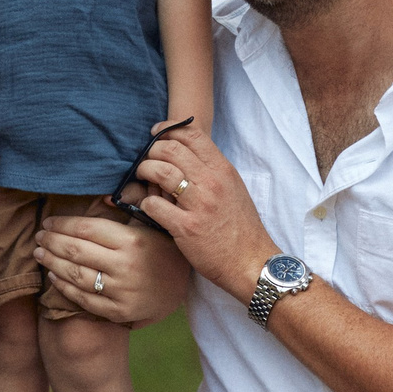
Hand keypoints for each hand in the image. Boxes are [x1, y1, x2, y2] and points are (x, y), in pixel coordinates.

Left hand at [37, 210, 193, 323]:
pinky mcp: (118, 311)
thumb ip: (132, 206)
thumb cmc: (164, 249)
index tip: (48, 222)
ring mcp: (121, 291)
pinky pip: (84, 299)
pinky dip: (64, 287)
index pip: (87, 229)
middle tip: (39, 236)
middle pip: (76, 251)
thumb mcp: (153, 224)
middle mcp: (125, 266)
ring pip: (76, 275)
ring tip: (40, 253)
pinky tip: (53, 276)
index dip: (62, 224)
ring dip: (52, 263)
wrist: (183, 289)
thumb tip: (103, 196)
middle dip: (51, 242)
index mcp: (132, 240)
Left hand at [124, 129, 277, 299]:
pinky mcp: (186, 228)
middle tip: (146, 160)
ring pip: (160, 172)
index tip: (156, 134)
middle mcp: (212, 183)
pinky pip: (154, 205)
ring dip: (144, 171)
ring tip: (142, 178)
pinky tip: (147, 206)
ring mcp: (199, 205)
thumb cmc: (241, 227)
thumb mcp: (233, 189)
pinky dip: (145, 202)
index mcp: (223, 170)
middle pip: (171, 149)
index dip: (168, 129)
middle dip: (151, 151)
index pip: (192, 135)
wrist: (251, 262)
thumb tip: (184, 155)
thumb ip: (211, 170)